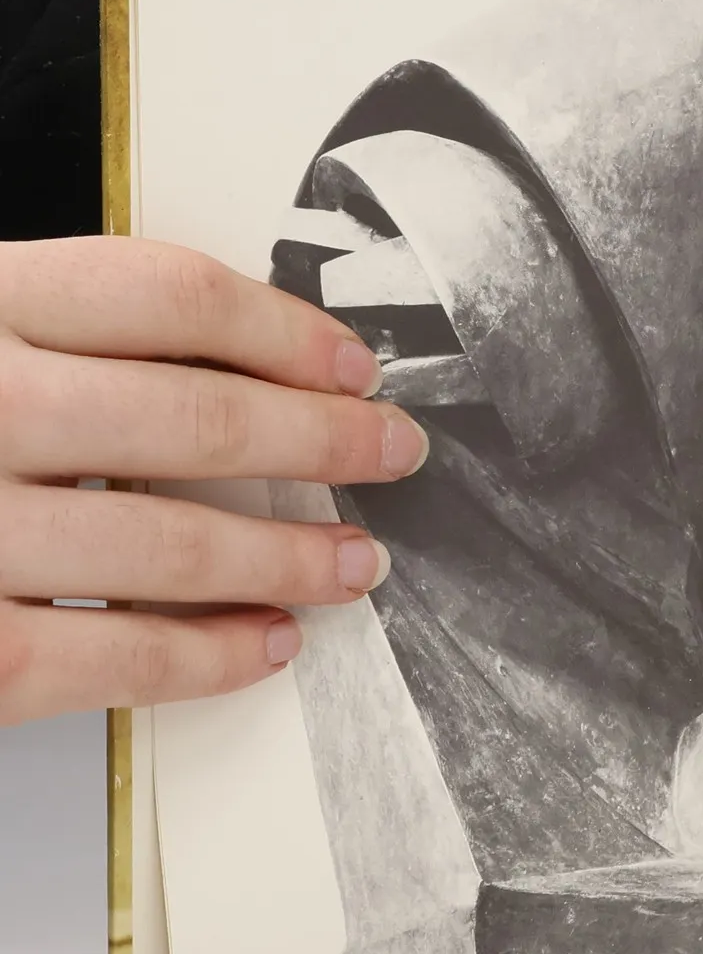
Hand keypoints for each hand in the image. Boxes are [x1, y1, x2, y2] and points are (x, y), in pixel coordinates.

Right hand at [0, 237, 429, 723]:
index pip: (167, 298)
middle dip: (324, 442)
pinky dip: (209, 654)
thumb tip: (227, 364)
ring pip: (173, 543)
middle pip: (197, 417)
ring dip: (290, 556)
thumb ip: (57, 337)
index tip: (354, 366)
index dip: (285, 332)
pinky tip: (268, 641)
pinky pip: (111, 656)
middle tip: (394, 455)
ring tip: (358, 563)